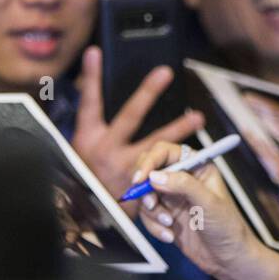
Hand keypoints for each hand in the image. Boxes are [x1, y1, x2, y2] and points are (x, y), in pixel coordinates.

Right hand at [70, 46, 204, 195]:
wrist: (84, 227)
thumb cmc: (85, 186)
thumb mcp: (81, 158)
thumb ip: (96, 136)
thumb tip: (104, 109)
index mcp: (87, 140)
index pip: (89, 103)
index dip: (91, 78)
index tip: (95, 52)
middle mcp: (105, 150)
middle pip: (131, 115)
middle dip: (148, 92)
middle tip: (165, 72)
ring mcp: (123, 168)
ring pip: (156, 143)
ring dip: (178, 129)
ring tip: (198, 118)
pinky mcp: (138, 188)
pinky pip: (161, 172)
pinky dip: (177, 167)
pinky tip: (196, 161)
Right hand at [128, 138, 260, 277]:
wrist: (228, 259)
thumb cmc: (228, 228)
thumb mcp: (208, 203)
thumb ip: (183, 185)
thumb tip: (155, 176)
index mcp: (197, 165)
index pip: (165, 152)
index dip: (150, 162)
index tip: (140, 179)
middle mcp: (183, 177)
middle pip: (149, 170)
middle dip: (146, 188)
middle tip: (150, 204)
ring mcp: (173, 196)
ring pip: (145, 195)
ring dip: (152, 212)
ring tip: (168, 224)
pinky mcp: (166, 214)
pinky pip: (148, 215)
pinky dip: (153, 226)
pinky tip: (169, 235)